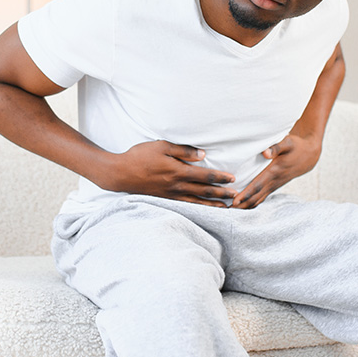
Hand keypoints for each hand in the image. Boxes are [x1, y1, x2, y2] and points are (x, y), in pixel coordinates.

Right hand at [99, 140, 237, 206]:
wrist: (121, 173)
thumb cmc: (140, 156)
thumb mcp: (162, 146)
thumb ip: (183, 151)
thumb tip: (203, 155)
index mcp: (178, 171)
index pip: (205, 176)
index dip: (220, 177)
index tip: (232, 179)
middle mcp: (177, 185)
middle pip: (204, 191)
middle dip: (222, 194)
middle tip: (236, 196)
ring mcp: (171, 195)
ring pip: (196, 201)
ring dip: (212, 205)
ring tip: (225, 208)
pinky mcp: (165, 199)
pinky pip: (185, 205)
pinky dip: (197, 208)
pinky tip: (203, 210)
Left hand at [231, 134, 320, 208]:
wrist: (309, 155)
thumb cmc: (296, 146)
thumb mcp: (288, 142)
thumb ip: (276, 147)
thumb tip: (265, 153)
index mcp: (275, 171)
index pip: (257, 185)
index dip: (246, 194)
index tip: (235, 201)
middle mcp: (274, 181)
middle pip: (256, 196)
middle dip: (242, 205)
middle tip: (226, 211)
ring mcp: (275, 185)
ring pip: (259, 199)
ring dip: (246, 206)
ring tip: (231, 212)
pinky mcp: (275, 186)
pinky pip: (262, 197)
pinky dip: (252, 203)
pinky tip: (243, 208)